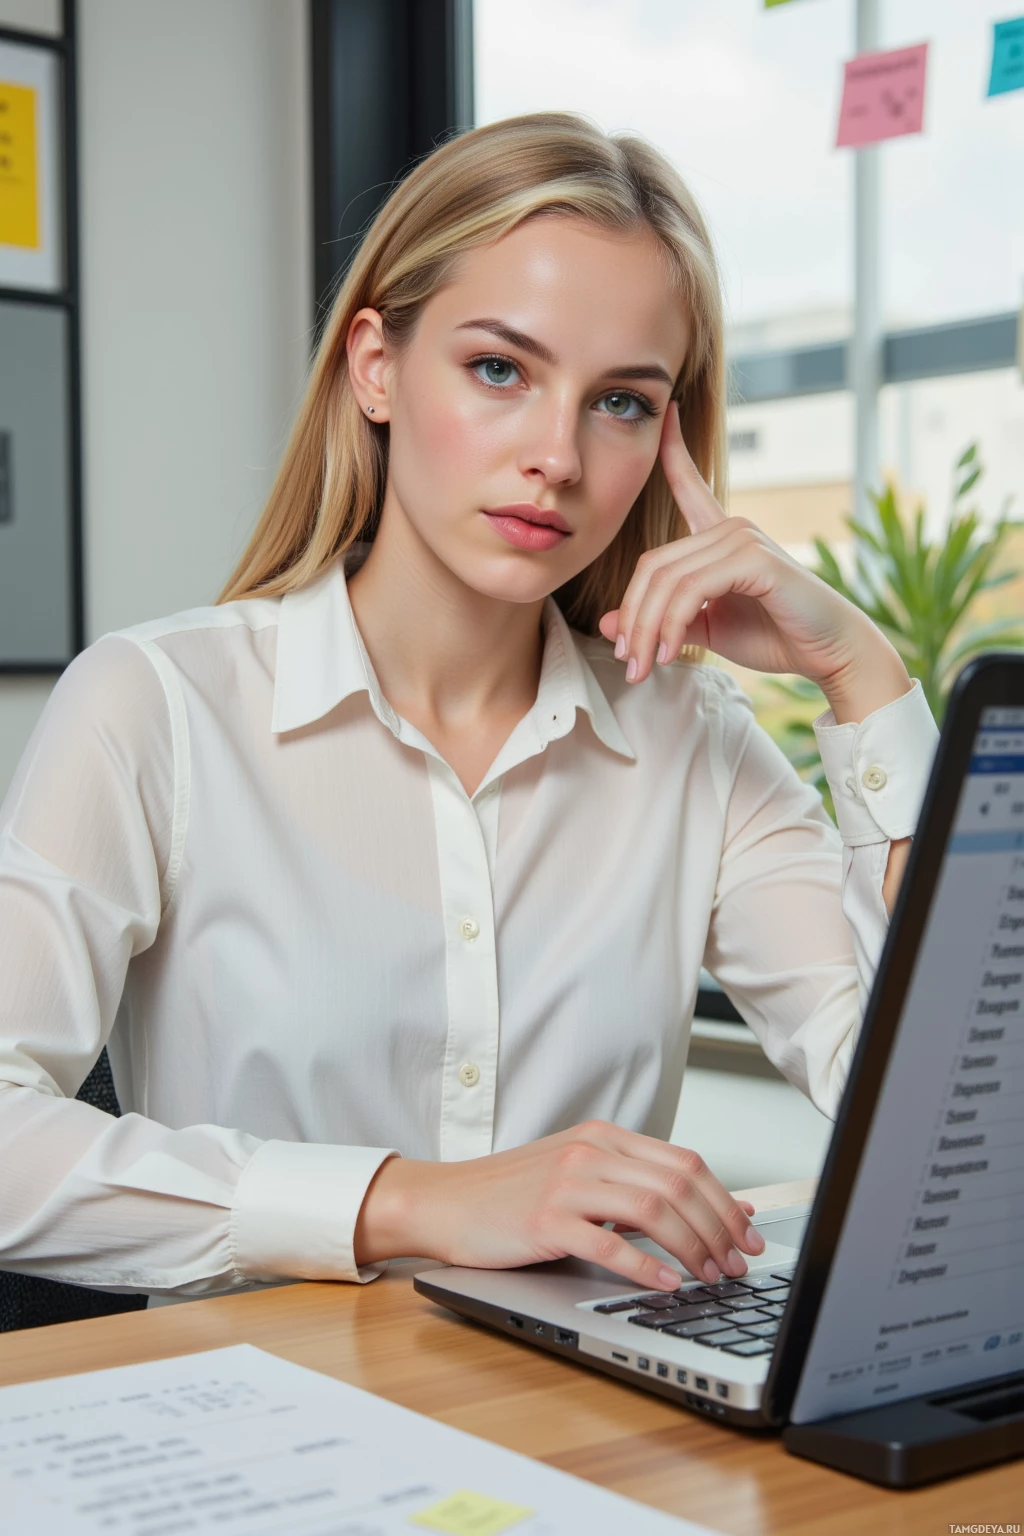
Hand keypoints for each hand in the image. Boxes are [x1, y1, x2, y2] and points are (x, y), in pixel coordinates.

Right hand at [354, 1119, 764, 1290]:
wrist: (444, 1201)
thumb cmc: (512, 1195)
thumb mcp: (579, 1176)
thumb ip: (635, 1185)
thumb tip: (709, 1209)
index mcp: (604, 1137)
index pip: (686, 1162)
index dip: (726, 1201)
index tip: (750, 1235)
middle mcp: (590, 1151)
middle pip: (679, 1183)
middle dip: (720, 1227)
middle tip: (739, 1264)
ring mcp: (567, 1183)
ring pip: (653, 1208)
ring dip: (693, 1247)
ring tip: (710, 1276)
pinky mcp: (545, 1219)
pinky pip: (609, 1242)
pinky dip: (645, 1266)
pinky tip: (666, 1284)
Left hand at [598, 403, 911, 722]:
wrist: (830, 653)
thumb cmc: (775, 635)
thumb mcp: (708, 628)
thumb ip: (664, 622)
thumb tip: (609, 626)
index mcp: (721, 536)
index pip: (690, 485)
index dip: (673, 449)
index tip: (665, 414)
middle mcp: (731, 528)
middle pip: (653, 564)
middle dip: (633, 617)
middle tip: (628, 660)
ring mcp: (744, 539)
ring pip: (667, 579)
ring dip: (648, 628)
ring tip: (643, 666)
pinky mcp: (756, 560)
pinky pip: (692, 589)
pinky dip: (672, 624)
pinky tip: (671, 653)